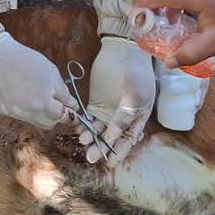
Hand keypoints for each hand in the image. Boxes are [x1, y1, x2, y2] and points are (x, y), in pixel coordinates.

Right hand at [0, 33, 78, 128]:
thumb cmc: (27, 61)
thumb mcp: (52, 73)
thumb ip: (64, 93)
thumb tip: (73, 106)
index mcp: (42, 103)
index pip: (62, 117)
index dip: (68, 113)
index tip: (71, 110)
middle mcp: (28, 113)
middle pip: (49, 124)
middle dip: (55, 115)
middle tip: (56, 102)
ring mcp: (14, 113)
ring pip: (35, 121)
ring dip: (41, 113)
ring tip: (38, 95)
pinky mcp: (4, 111)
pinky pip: (20, 115)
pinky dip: (25, 108)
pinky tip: (22, 93)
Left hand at [85, 37, 155, 165]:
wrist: (123, 51)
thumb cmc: (136, 74)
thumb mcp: (135, 97)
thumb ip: (124, 118)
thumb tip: (112, 137)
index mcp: (136, 119)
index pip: (127, 141)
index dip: (119, 153)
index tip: (109, 163)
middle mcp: (121, 119)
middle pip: (111, 139)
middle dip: (101, 148)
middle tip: (90, 156)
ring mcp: (108, 111)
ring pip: (98, 130)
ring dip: (91, 138)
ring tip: (83, 141)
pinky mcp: (95, 103)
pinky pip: (88, 119)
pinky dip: (83, 125)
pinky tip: (78, 129)